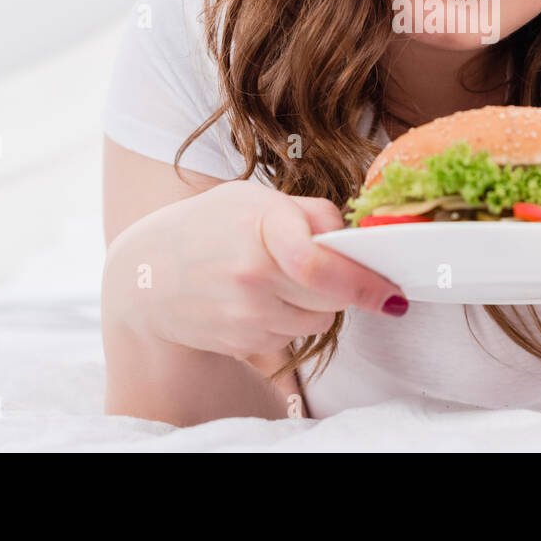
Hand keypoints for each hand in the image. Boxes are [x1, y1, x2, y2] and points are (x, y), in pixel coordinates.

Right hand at [103, 180, 408, 361]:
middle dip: (340, 285)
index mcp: (261, 224)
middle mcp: (252, 273)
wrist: (146, 275)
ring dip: (313, 304)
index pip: (320, 263)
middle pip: (332, 296)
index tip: (394, 295)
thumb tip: (355, 236)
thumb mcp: (255, 199)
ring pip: (317, 321)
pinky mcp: (241, 340)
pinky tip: (258, 300)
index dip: (364, 281)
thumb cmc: (210, 227)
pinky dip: (288, 321)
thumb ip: (310, 213)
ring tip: (277, 278)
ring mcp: (244, 313)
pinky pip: (292, 337)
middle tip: (317, 265)